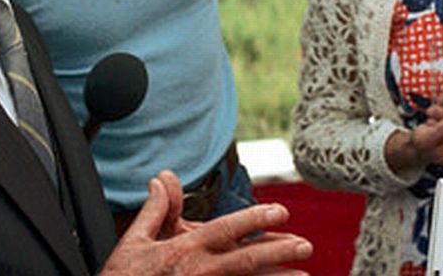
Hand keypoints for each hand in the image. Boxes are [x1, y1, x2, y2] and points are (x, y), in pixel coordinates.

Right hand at [100, 170, 312, 275]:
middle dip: (278, 252)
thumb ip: (157, 209)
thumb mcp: (136, 241)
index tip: (282, 211)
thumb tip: (163, 177)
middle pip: (245, 262)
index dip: (256, 220)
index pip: (227, 230)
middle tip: (306, 246)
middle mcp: (198, 272)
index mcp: (184, 251)